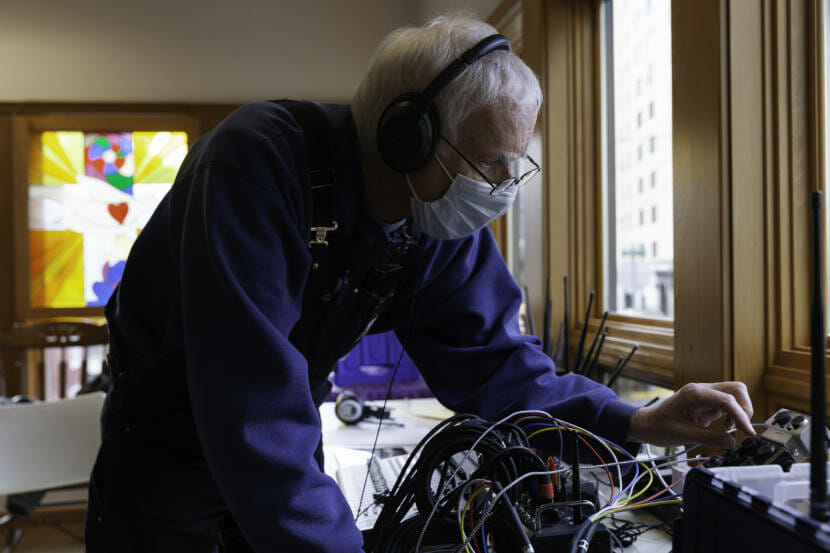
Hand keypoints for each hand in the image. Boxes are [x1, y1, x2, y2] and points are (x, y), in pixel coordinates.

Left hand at [626, 382, 754, 448]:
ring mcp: (705, 395)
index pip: (727, 399)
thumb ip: (709, 438)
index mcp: (694, 394)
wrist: (647, 424)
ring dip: (740, 411)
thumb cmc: (659, 427)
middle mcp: (702, 390)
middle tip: (742, 428)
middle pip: (736, 389)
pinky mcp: (707, 402)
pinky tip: (726, 427)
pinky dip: (733, 414)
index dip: (741, 416)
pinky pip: (728, 404)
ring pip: (734, 395)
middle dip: (745, 408)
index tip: (748, 432)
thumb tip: (732, 442)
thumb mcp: (683, 435)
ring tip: (732, 429)